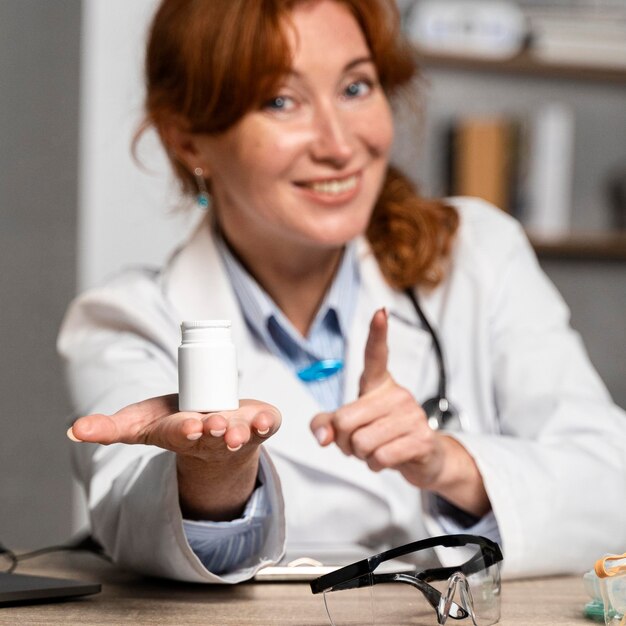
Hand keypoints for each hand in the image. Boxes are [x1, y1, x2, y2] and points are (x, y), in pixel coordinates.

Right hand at [67, 395, 279, 455]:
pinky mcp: (261, 424)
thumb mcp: (140, 424)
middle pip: (215, 435)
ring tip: (240, 428)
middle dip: (215, 431)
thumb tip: (74, 432)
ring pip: (243, 434)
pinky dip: (269, 421)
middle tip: (215, 425)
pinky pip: (268, 424)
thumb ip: (108, 428)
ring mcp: (240, 432)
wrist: (215, 433)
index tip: (187, 427)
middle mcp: (213, 436)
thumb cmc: (176, 424)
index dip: (184, 430)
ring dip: (243, 432)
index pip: (181, 434)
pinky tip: (266, 418)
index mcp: (183, 433)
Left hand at [310, 309, 489, 515]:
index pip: (376, 355)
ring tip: (376, 450)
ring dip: (361, 455)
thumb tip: (324, 437)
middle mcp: (398, 394)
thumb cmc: (382, 436)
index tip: (380, 312)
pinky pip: (380, 457)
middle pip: (345, 420)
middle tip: (359, 443)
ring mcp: (412, 415)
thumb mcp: (350, 428)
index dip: (377, 333)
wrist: (424, 458)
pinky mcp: (422, 439)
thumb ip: (326, 425)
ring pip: (361, 442)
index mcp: (379, 385)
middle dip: (344, 441)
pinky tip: (387, 459)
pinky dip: (376, 465)